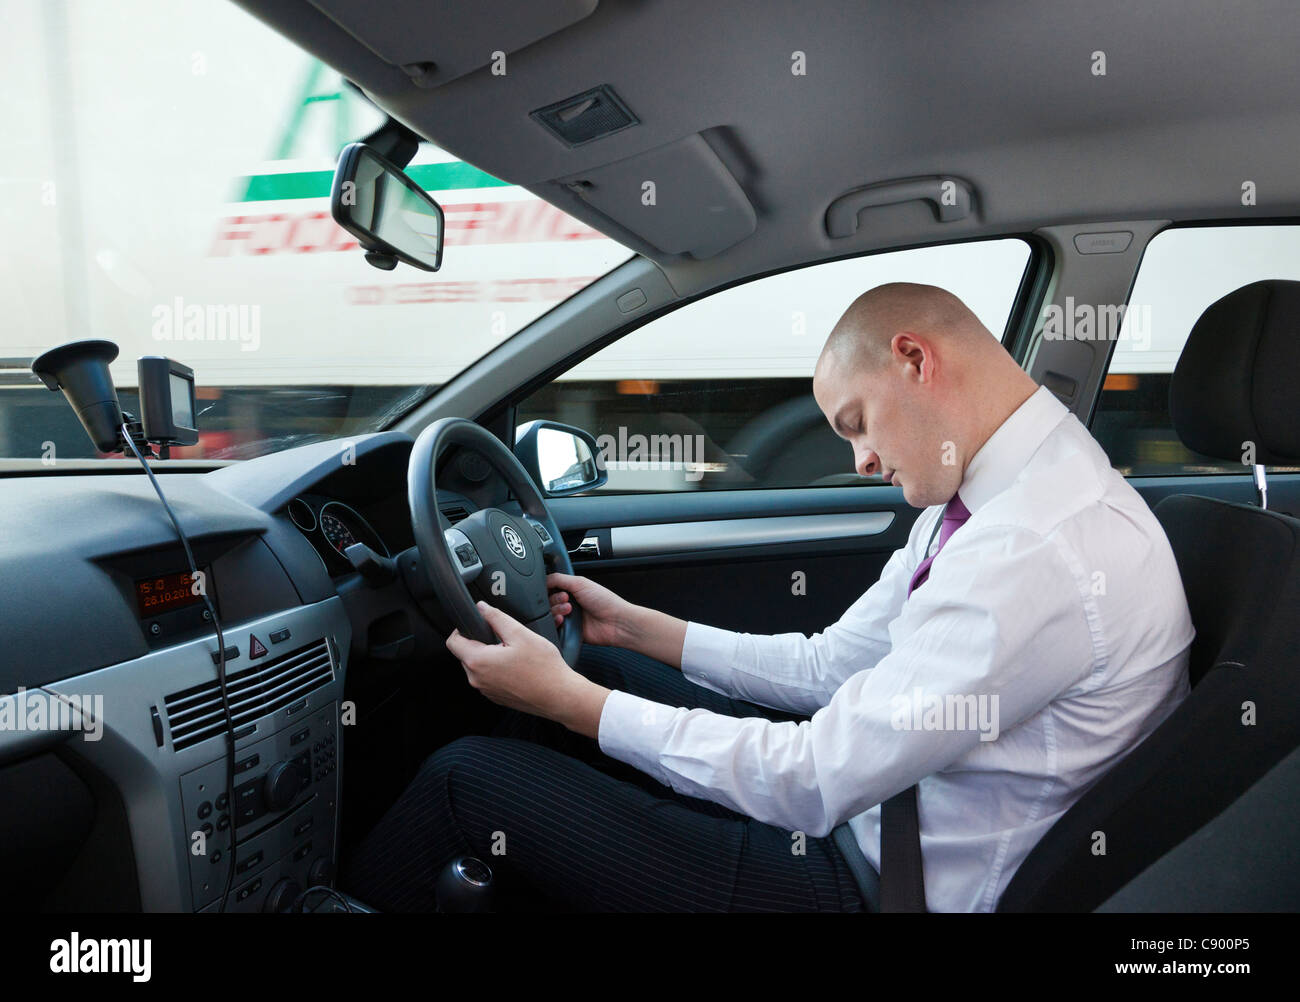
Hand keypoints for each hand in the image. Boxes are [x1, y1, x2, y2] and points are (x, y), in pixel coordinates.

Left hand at [446, 601, 607, 734]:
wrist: (559, 696)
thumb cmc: (543, 668)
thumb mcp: (520, 634)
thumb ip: (497, 618)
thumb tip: (482, 607)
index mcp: (478, 661)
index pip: (452, 642)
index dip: (461, 628)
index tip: (477, 623)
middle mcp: (477, 679)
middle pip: (465, 654)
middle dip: (480, 642)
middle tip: (504, 638)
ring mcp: (486, 690)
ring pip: (478, 666)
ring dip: (490, 656)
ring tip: (514, 653)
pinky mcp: (496, 697)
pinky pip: (489, 678)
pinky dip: (498, 670)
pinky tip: (518, 667)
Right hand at [546, 572, 633, 645]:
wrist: (615, 622)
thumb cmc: (605, 601)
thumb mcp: (580, 583)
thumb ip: (559, 579)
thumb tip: (544, 578)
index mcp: (573, 590)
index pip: (551, 587)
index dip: (549, 588)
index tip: (554, 588)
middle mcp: (570, 603)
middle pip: (548, 601)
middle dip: (555, 599)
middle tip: (566, 599)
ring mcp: (569, 617)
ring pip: (550, 614)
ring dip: (556, 610)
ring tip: (568, 610)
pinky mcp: (569, 631)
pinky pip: (554, 628)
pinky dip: (555, 623)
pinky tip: (563, 620)